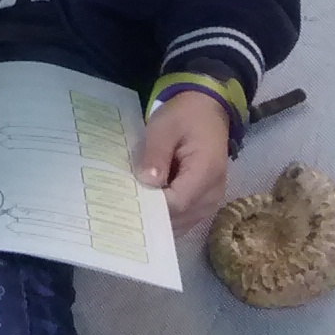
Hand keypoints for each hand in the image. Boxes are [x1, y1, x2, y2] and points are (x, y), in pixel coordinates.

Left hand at [137, 91, 233, 228]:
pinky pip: (183, 219)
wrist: (207, 111)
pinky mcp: (204, 203)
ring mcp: (210, 201)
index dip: (151, 206)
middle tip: (122, 207)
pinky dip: (166, 216)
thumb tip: (147, 182)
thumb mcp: (164, 127)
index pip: (177, 203)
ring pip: (180, 223)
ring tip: (132, 207)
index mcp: (206, 172)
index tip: (125, 201)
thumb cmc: (184, 116)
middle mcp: (213, 193)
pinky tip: (147, 205)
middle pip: (179, 218)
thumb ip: (156, 154)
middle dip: (151, 215)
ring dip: (157, 218)